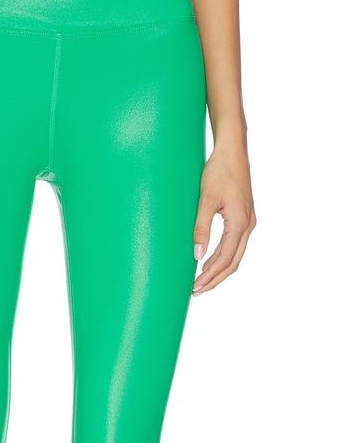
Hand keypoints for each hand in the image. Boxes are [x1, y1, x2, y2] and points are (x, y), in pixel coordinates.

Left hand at [192, 139, 255, 294]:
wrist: (232, 151)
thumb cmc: (218, 171)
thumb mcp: (205, 200)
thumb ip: (201, 228)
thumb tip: (197, 256)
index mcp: (240, 223)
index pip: (224, 259)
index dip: (209, 276)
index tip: (194, 287)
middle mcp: (248, 225)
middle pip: (232, 262)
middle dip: (214, 279)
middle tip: (196, 291)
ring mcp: (248, 221)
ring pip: (235, 255)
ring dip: (219, 270)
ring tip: (201, 281)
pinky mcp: (244, 217)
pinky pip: (235, 245)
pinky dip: (223, 257)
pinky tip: (210, 261)